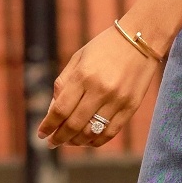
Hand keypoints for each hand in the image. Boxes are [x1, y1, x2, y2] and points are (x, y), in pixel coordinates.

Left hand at [37, 27, 161, 148]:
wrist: (140, 40)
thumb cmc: (104, 47)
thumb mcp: (79, 59)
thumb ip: (64, 83)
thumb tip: (53, 111)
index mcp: (83, 76)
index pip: (60, 109)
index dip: (49, 125)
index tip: (42, 134)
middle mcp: (100, 91)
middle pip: (75, 124)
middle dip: (60, 137)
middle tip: (53, 142)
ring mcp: (117, 101)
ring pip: (93, 131)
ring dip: (78, 141)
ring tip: (70, 141)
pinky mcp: (131, 107)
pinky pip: (111, 132)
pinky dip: (97, 140)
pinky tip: (89, 141)